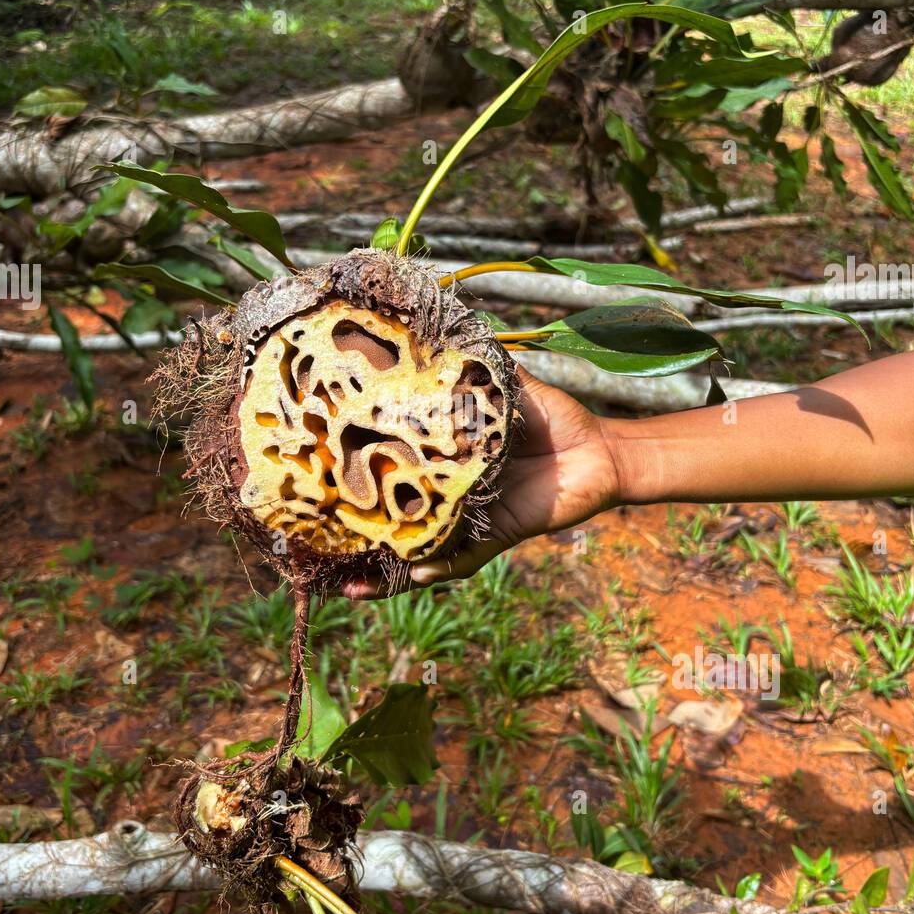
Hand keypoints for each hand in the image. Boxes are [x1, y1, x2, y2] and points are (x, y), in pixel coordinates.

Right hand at [342, 365, 621, 598]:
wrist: (599, 449)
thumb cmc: (552, 418)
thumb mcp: (504, 386)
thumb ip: (471, 367)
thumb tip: (434, 329)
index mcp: (443, 465)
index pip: (392, 477)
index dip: (356, 484)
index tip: (314, 482)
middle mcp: (448, 500)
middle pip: (395, 527)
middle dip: (356, 543)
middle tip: (314, 548)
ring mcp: (469, 523)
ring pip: (420, 556)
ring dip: (386, 574)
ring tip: (351, 585)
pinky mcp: (497, 536)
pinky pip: (464, 560)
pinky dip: (440, 569)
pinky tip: (415, 573)